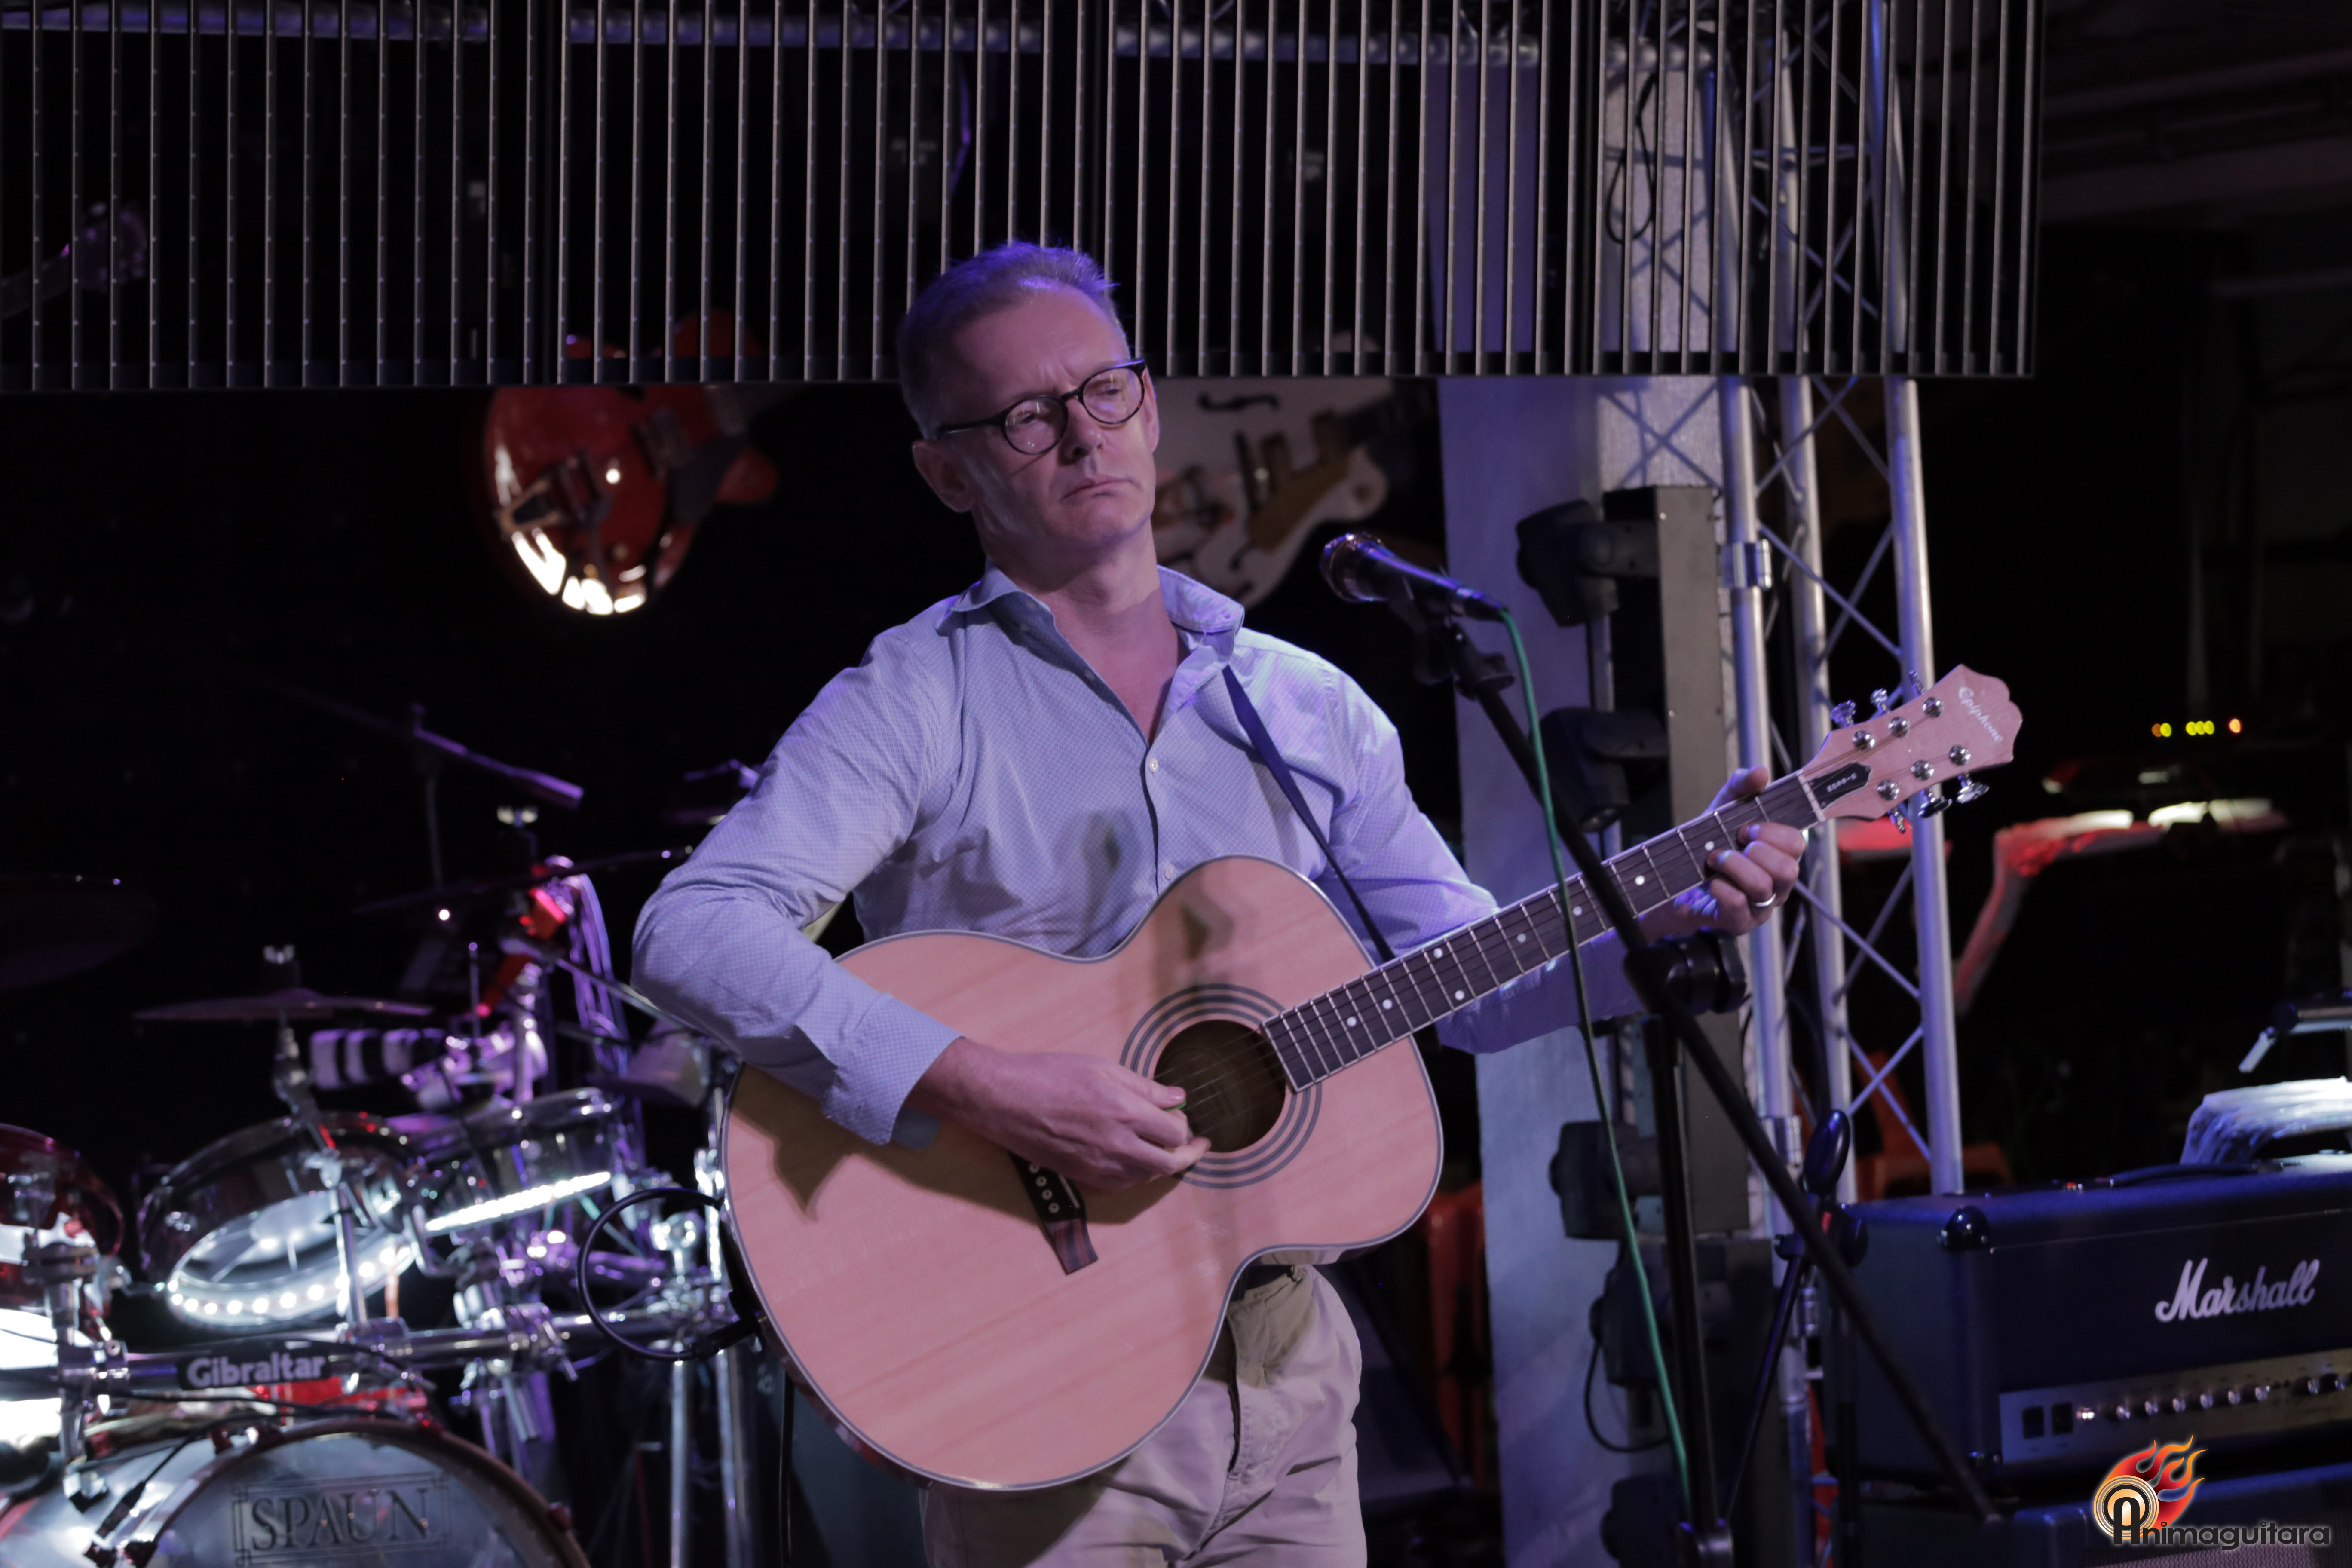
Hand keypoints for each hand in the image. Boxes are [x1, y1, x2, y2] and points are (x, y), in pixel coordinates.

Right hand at [905, 1037, 1211, 1192]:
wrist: (1005, 1100)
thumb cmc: (1051, 1075)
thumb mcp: (1103, 1068)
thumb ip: (1144, 1087)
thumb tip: (1177, 1098)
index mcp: (1126, 1113)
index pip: (1175, 1131)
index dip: (1185, 1126)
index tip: (1186, 1117)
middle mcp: (1118, 1145)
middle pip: (1169, 1163)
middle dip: (1187, 1155)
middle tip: (1196, 1145)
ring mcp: (1099, 1165)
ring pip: (1147, 1176)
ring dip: (1162, 1165)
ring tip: (1166, 1150)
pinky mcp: (1083, 1176)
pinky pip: (1123, 1184)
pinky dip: (1138, 1174)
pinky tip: (1137, 1160)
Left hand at [1639, 766, 1806, 940]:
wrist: (1670, 882)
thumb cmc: (1704, 848)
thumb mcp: (1721, 812)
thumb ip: (1740, 789)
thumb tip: (1760, 773)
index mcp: (1779, 858)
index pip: (1796, 844)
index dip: (1772, 833)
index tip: (1745, 828)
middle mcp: (1777, 886)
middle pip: (1789, 870)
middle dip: (1756, 852)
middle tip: (1731, 844)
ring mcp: (1760, 908)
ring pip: (1763, 887)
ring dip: (1734, 866)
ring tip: (1714, 860)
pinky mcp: (1738, 923)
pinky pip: (1738, 905)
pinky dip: (1721, 887)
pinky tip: (1710, 881)